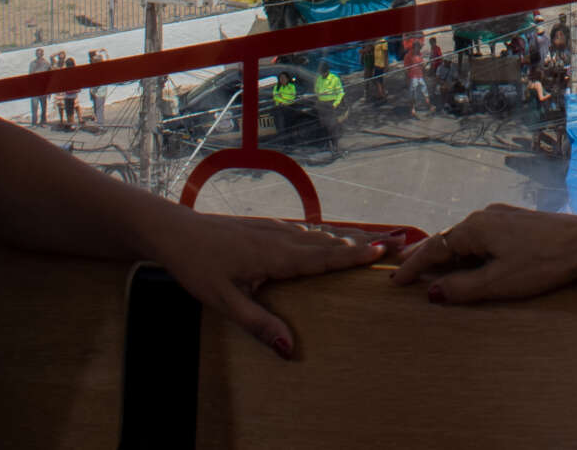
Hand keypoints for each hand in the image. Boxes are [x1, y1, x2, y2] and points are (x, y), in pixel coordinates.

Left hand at [158, 213, 382, 357]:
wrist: (175, 231)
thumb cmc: (198, 268)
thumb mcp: (224, 302)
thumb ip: (259, 323)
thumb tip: (289, 349)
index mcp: (276, 257)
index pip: (324, 258)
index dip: (354, 255)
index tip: (385, 251)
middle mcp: (282, 238)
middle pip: (332, 240)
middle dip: (366, 241)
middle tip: (401, 240)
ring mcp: (276, 229)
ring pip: (322, 232)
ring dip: (352, 235)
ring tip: (381, 236)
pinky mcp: (267, 226)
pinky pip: (307, 229)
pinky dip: (330, 231)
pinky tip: (336, 234)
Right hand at [389, 202, 576, 302]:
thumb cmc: (542, 263)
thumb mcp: (498, 282)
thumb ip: (462, 288)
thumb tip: (432, 291)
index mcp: (474, 228)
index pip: (434, 248)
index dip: (413, 266)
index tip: (394, 281)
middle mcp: (484, 216)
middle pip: (446, 239)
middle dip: (425, 257)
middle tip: (404, 273)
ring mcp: (502, 216)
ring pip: (465, 237)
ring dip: (447, 254)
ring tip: (431, 268)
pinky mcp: (517, 221)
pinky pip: (481, 235)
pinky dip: (467, 250)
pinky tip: (469, 259)